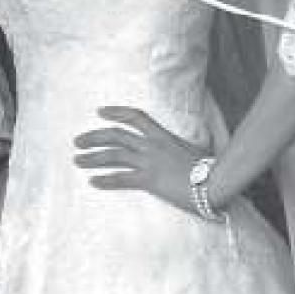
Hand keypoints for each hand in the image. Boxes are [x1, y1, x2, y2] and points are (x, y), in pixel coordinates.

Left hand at [73, 106, 207, 212]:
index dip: (116, 112)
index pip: (135, 117)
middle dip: (94, 137)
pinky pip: (121, 178)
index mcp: (162, 135)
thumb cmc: (209, 168)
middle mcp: (153, 145)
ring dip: (93, 158)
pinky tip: (93, 181)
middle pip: (116, 135)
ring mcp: (150, 162)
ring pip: (114, 156)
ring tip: (78, 160)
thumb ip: (180, 149)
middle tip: (78, 141)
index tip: (99, 112)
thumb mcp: (193, 152)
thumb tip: (183, 152)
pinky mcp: (150, 180)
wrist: (217, 181)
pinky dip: (105, 180)